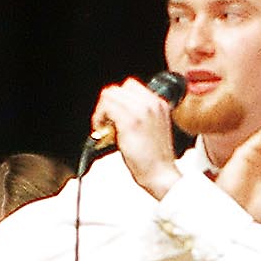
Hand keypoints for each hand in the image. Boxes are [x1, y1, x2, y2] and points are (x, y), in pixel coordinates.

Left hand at [92, 77, 182, 201]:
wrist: (161, 174)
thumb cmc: (155, 158)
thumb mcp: (154, 128)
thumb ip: (140, 115)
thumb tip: (116, 113)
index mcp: (159, 103)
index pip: (130, 86)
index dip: (117, 100)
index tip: (113, 115)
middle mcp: (151, 103)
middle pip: (118, 88)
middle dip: (107, 104)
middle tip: (105, 122)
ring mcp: (141, 111)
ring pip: (109, 95)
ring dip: (101, 111)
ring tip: (103, 127)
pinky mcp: (129, 122)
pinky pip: (106, 108)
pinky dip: (99, 118)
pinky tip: (102, 132)